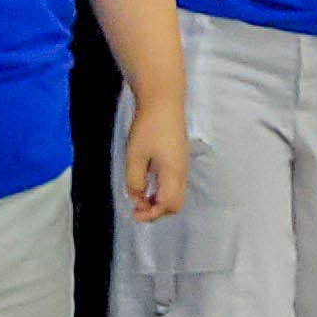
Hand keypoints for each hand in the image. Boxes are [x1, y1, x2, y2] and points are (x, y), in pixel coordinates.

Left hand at [117, 95, 191, 222]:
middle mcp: (181, 172)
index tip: (133, 213)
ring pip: (176, 194)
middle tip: (137, 207)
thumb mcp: (135, 156)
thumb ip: (134, 181)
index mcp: (172, 173)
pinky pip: (175, 184)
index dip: (150, 214)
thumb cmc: (149, 127)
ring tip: (140, 196)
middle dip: (157, 211)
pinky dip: (162, 191)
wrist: (164, 101)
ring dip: (159, 201)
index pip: (167, 205)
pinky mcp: (179, 158)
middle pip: (176, 204)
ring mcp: (182, 165)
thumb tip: (137, 196)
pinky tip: (148, 183)